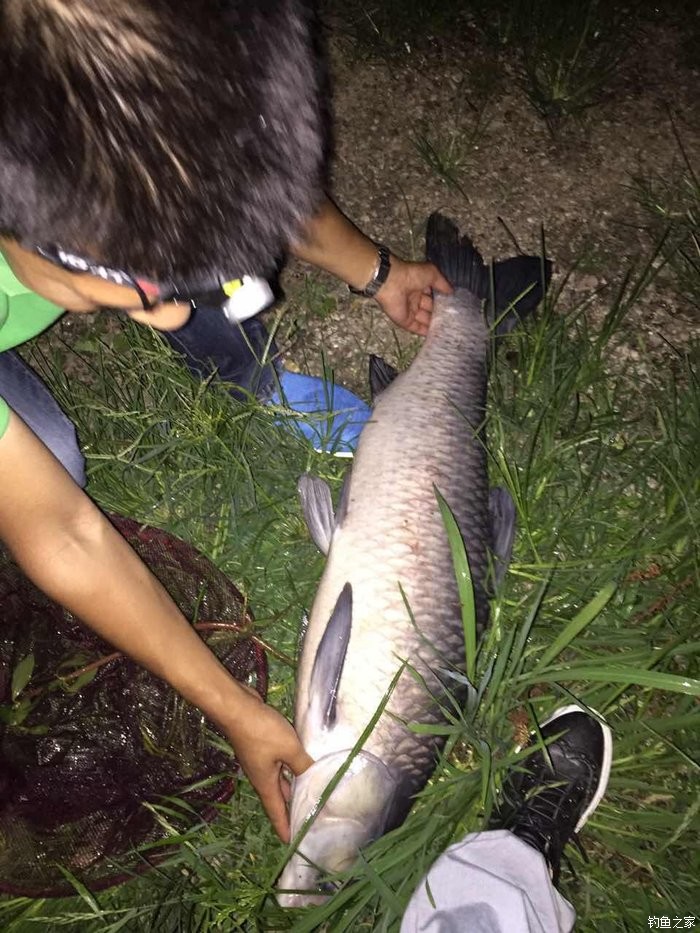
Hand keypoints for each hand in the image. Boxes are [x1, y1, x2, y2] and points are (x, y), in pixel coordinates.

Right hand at [224, 689, 312, 842]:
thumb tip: (317, 777)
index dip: (284, 827)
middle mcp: (261, 776)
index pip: (277, 812)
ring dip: (293, 787)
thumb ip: (303, 764)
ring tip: (310, 793)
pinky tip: (301, 762)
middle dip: (291, 809)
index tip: (291, 842)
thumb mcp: (289, 749)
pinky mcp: (261, 746)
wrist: (236, 707)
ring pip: (280, 778)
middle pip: (279, 797)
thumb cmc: (261, 732)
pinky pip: (279, 763)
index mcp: (265, 783)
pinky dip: (290, 767)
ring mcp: (260, 760)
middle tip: (307, 818)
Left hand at [375, 257, 452, 335]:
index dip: (444, 301)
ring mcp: (410, 311)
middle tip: (455, 321)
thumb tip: (452, 292)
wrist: (391, 283)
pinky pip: (417, 328)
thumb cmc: (411, 275)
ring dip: (436, 324)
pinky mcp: (405, 321)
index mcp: (421, 286)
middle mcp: (416, 299)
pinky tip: (438, 335)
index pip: (434, 296)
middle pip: (431, 309)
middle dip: (441, 314)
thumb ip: (443, 283)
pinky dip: (426, 332)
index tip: (456, 307)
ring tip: (450, 330)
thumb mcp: (432, 274)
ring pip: (425, 320)